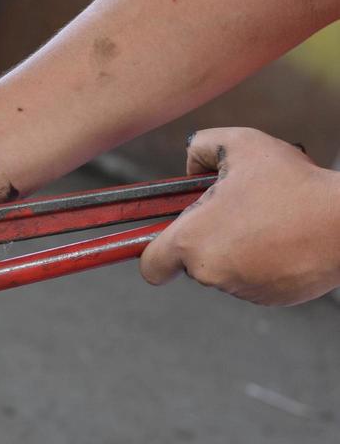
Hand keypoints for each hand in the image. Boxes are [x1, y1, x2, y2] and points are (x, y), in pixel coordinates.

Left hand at [140, 128, 339, 304]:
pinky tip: (287, 240)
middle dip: (208, 240)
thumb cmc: (292, 181)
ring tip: (270, 221)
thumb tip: (189, 166)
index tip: (166, 241)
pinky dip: (265, 264)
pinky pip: (256, 281)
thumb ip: (200, 147)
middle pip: (192, 262)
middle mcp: (209, 272)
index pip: (150, 265)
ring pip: (225, 271)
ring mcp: (240, 289)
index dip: (154, 252)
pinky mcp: (269, 299)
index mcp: (191, 241)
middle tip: (238, 212)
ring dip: (238, 250)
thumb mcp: (240, 144)